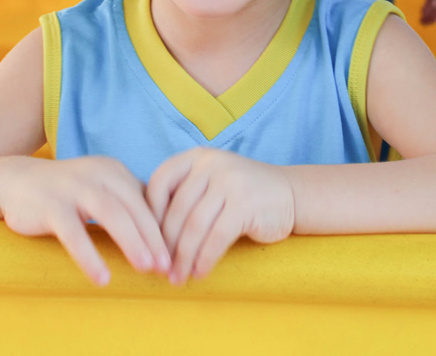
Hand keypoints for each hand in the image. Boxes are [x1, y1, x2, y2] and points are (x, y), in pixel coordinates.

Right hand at [0, 156, 170, 285]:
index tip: (176, 255)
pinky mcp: (51, 206)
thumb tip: (165, 234)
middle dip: (154, 238)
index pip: (147, 200)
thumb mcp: (101, 189)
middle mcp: (98, 175)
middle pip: (135, 207)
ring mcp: (74, 188)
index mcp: (115, 172)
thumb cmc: (67, 192)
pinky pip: (74, 233)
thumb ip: (128, 204)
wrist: (16, 181)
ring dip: (132, 243)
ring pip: (111, 214)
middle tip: (167, 266)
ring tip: (146, 269)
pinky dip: (90, 256)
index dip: (163, 228)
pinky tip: (102, 278)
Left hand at [147, 148, 294, 284]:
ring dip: (183, 258)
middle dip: (165, 245)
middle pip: (176, 210)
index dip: (149, 216)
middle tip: (159, 270)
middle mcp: (211, 164)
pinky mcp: (245, 204)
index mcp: (196, 157)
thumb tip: (144, 232)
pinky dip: (205, 260)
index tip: (146, 242)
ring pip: (194, 227)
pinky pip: (216, 238)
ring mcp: (229, 182)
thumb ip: (182, 195)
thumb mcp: (210, 182)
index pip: (159, 183)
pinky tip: (200, 273)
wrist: (290, 194)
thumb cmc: (241, 195)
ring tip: (178, 278)